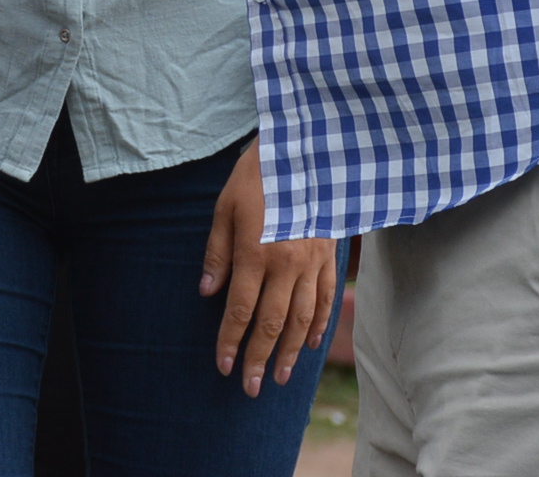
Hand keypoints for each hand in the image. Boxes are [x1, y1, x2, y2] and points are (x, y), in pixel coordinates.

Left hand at [200, 137, 338, 396]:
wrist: (305, 150)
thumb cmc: (256, 176)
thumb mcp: (224, 207)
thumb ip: (217, 252)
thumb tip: (207, 292)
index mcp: (255, 253)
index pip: (239, 311)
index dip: (230, 342)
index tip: (223, 367)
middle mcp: (286, 265)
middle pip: (271, 324)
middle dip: (258, 358)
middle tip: (249, 388)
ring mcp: (312, 263)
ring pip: (302, 320)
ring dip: (289, 352)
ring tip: (277, 377)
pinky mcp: (330, 256)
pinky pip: (326, 299)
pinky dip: (319, 325)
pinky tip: (309, 344)